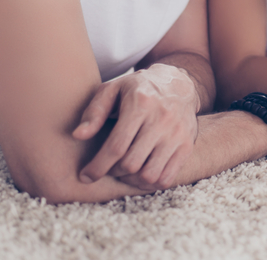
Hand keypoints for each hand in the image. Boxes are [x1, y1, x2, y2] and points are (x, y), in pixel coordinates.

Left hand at [73, 63, 199, 189]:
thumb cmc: (138, 89)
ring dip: (131, 180)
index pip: (117, 145)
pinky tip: (140, 174)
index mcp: (141, 103)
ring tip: (124, 171)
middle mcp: (163, 119)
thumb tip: (78, 135)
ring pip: (149, 175)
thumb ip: (94, 112)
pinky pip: (166, 178)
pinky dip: (150, 183)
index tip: (85, 176)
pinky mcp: (187, 145)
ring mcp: (178, 134)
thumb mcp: (113, 89)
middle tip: (108, 167)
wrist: (179, 84)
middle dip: (113, 171)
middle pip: (131, 163)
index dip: (98, 166)